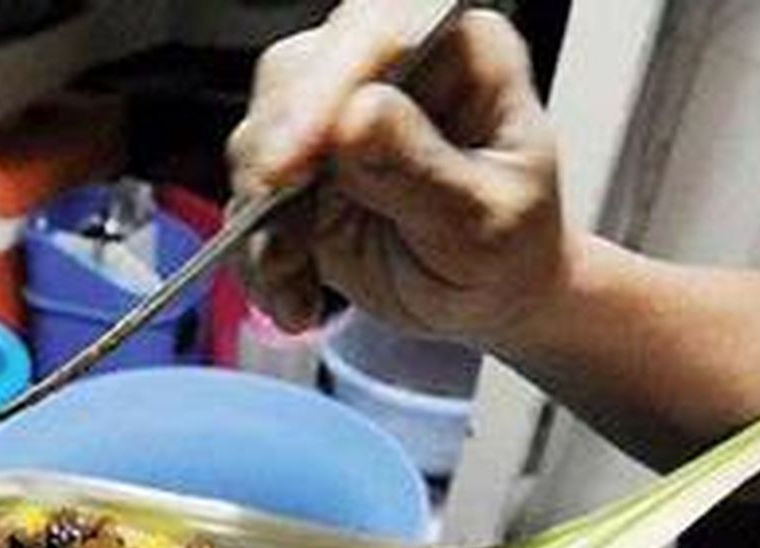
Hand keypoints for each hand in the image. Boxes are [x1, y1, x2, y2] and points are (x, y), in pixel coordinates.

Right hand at [227, 5, 576, 345]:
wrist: (487, 299)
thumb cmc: (509, 250)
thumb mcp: (486, 222)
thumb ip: (422, 170)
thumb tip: (357, 118)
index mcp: (459, 53)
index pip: (382, 35)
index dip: (327, 90)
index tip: (295, 158)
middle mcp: (388, 70)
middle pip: (299, 76)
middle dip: (278, 160)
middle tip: (280, 234)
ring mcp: (335, 116)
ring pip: (260, 137)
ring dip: (264, 222)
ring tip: (295, 281)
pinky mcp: (299, 167)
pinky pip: (250, 198)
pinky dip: (260, 255)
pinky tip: (294, 294)